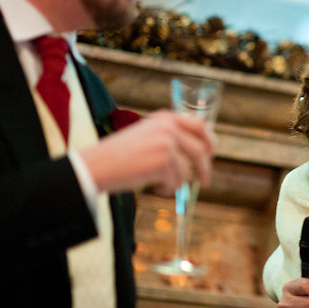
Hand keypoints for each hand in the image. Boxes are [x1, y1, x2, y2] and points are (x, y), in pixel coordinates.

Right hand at [80, 110, 215, 194]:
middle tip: (204, 181)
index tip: (210, 153)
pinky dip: (167, 189)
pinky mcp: (163, 161)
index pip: (200, 125)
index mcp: (165, 118)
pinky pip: (176, 182)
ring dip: (176, 182)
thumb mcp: (147, 135)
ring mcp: (167, 143)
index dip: (209, 141)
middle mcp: (168, 127)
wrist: (97, 165)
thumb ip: (171, 137)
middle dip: (204, 167)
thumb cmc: (121, 155)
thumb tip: (200, 151)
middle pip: (201, 149)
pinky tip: (153, 188)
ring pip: (186, 170)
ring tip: (159, 184)